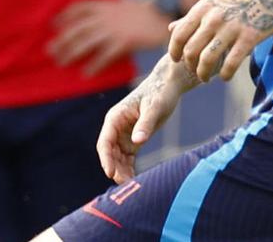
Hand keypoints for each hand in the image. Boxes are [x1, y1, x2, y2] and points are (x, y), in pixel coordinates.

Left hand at [48, 0, 169, 75]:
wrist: (163, 15)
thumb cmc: (145, 10)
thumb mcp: (123, 2)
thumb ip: (109, 8)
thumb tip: (96, 14)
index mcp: (105, 5)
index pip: (79, 8)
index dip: (64, 16)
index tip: (53, 24)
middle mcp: (105, 16)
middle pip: (78, 28)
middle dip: (62, 39)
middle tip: (49, 50)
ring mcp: (114, 29)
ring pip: (86, 42)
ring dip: (71, 52)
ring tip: (61, 62)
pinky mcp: (123, 42)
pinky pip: (104, 55)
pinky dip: (94, 65)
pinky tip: (86, 73)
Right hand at [96, 58, 195, 182]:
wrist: (167, 86)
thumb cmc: (159, 93)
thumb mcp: (153, 108)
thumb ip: (145, 124)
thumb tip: (137, 142)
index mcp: (115, 117)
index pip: (105, 142)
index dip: (106, 159)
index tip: (110, 173)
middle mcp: (116, 127)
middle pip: (110, 153)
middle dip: (115, 169)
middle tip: (126, 185)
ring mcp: (124, 135)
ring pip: (118, 158)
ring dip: (122, 171)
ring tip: (132, 185)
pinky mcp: (134, 139)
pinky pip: (128, 158)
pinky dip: (130, 168)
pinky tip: (135, 179)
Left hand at [167, 0, 272, 81]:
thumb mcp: (213, 2)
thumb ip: (192, 17)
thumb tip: (170, 28)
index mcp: (203, 8)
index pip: (179, 35)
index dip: (174, 51)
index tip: (177, 60)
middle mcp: (213, 18)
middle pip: (191, 50)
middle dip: (190, 65)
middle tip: (195, 71)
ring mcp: (231, 27)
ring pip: (208, 59)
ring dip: (204, 73)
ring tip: (206, 78)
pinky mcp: (249, 37)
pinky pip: (231, 63)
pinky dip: (225, 74)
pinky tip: (225, 77)